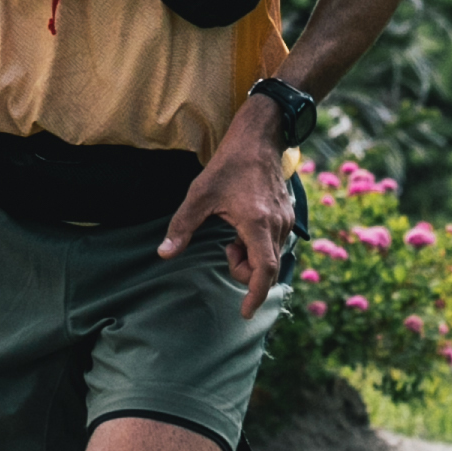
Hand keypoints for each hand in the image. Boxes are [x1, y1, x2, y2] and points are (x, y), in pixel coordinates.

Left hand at [159, 106, 292, 319]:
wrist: (259, 138)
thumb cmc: (229, 164)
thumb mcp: (199, 194)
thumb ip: (181, 226)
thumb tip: (164, 254)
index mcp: (257, 222)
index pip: (263, 269)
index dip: (254, 294)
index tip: (245, 312)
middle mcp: (277, 224)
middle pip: (265, 267)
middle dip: (243, 269)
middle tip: (225, 248)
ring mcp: (286, 220)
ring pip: (270, 256)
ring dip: (249, 256)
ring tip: (232, 234)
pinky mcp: (287, 216)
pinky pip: (275, 244)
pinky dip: (258, 246)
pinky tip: (243, 227)